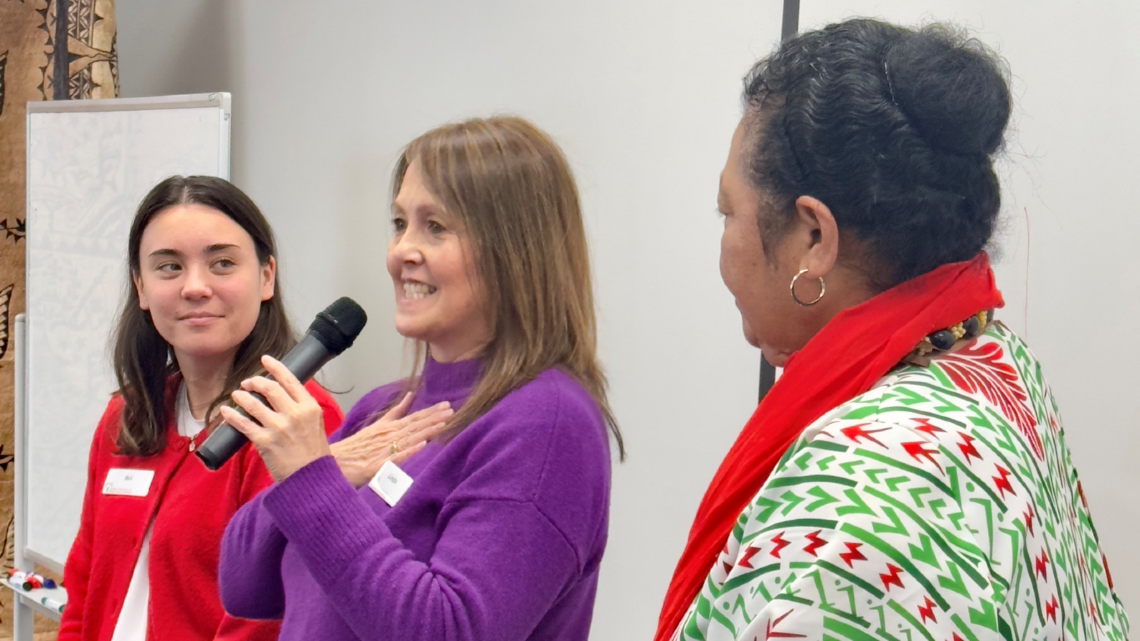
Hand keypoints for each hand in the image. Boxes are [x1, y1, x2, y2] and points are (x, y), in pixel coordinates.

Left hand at [219, 355, 331, 482]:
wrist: (312, 478)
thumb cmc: (314, 454)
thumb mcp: (315, 424)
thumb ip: (302, 409)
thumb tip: (284, 396)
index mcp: (310, 408)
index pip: (291, 380)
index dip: (275, 367)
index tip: (265, 360)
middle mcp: (294, 414)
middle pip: (270, 388)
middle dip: (256, 382)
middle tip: (248, 382)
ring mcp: (279, 428)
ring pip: (254, 404)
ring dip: (242, 396)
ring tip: (236, 395)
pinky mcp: (265, 441)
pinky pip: (243, 424)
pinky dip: (232, 416)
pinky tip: (225, 412)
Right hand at [331, 392, 452, 488]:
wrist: (327, 463)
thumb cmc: (352, 449)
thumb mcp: (374, 427)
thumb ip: (393, 413)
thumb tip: (410, 396)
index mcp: (386, 428)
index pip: (412, 418)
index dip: (430, 412)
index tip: (446, 406)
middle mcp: (386, 437)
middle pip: (413, 426)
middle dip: (433, 418)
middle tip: (451, 410)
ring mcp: (381, 451)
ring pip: (408, 439)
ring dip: (426, 431)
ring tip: (443, 424)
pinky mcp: (375, 466)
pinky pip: (395, 458)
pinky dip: (409, 451)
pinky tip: (423, 446)